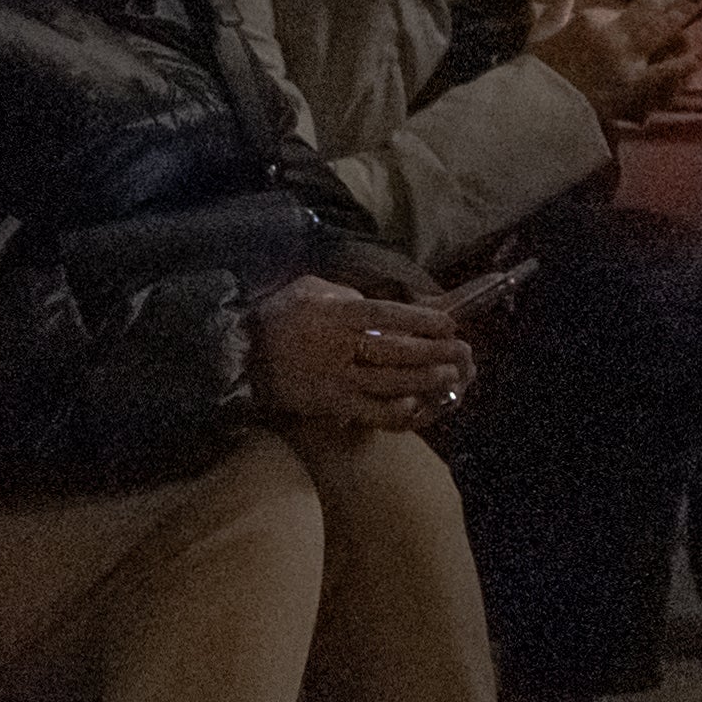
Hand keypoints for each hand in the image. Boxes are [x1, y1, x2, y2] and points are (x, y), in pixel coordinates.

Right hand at [249, 275, 472, 433]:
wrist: (239, 355)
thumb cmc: (276, 317)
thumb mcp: (306, 289)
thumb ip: (342, 294)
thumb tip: (372, 301)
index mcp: (336, 315)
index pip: (388, 316)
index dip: (422, 321)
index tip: (450, 323)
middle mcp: (340, 346)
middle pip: (397, 351)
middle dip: (434, 352)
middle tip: (462, 352)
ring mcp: (337, 378)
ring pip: (390, 382)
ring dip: (424, 380)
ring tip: (450, 377)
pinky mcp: (330, 404)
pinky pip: (370, 412)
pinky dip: (396, 411)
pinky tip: (416, 406)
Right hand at [525, 0, 694, 119]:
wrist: (535, 113)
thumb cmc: (535, 75)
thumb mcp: (540, 34)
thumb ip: (557, 4)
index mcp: (590, 21)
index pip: (619, 10)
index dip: (637, 7)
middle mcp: (613, 36)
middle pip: (650, 10)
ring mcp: (628, 61)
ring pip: (663, 31)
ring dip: (684, 13)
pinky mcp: (636, 88)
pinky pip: (667, 73)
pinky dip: (687, 64)